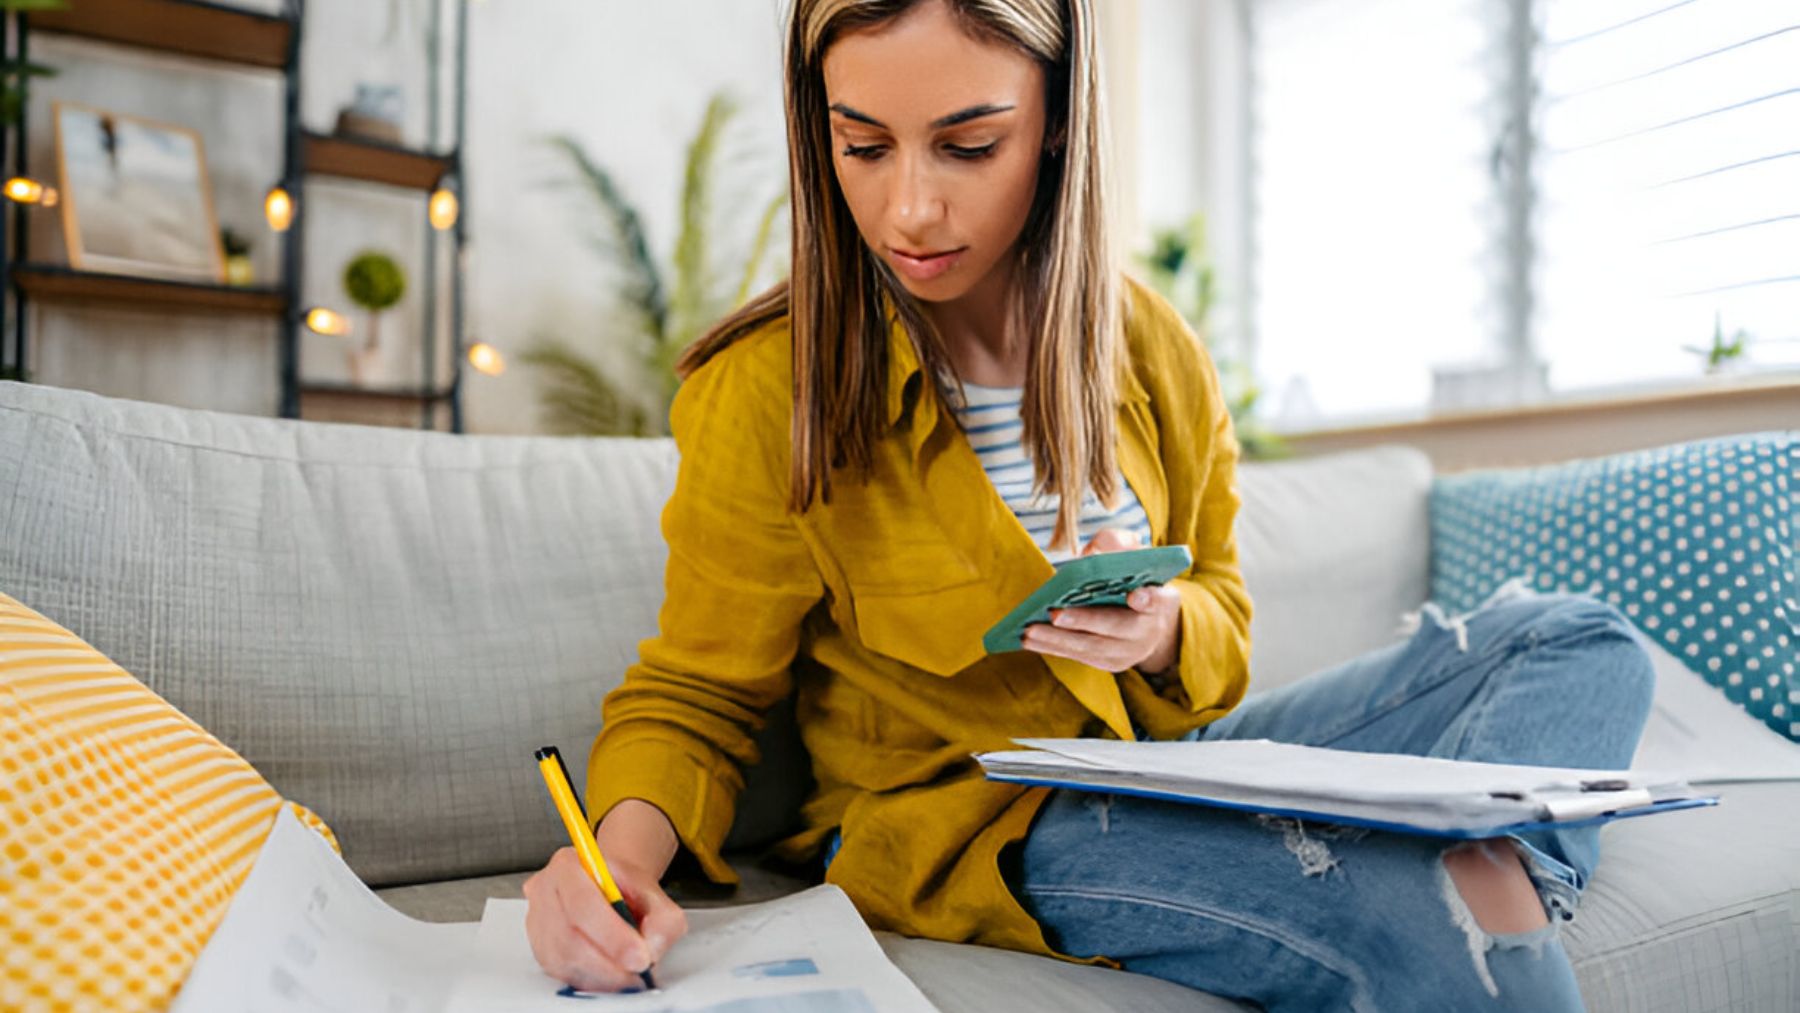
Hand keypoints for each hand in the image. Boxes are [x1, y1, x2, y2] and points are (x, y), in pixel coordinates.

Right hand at [522, 799, 687, 992]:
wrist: (609, 891)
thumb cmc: (624, 889)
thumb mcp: (653, 892)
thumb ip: (662, 918)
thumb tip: (651, 949)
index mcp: (568, 865)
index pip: (583, 903)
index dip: (611, 935)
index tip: (640, 955)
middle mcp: (545, 892)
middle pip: (568, 937)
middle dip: (608, 961)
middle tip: (638, 970)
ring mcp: (538, 923)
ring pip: (564, 960)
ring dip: (602, 974)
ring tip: (630, 974)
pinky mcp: (541, 950)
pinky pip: (562, 973)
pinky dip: (593, 980)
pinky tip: (613, 975)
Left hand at [1020, 528, 1182, 675]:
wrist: (1149, 621)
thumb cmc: (1133, 579)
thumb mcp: (1134, 556)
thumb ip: (1118, 544)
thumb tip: (1093, 549)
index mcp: (1161, 599)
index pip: (1157, 599)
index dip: (1147, 598)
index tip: (1135, 595)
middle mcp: (1148, 630)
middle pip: (1116, 627)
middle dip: (1084, 621)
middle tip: (1054, 614)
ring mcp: (1130, 651)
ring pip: (1092, 647)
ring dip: (1058, 640)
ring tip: (1029, 630)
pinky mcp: (1111, 663)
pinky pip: (1079, 655)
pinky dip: (1053, 648)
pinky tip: (1029, 639)